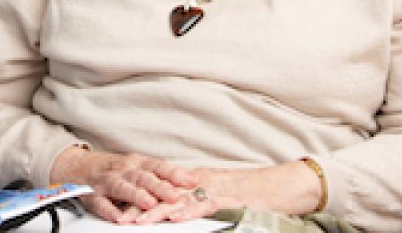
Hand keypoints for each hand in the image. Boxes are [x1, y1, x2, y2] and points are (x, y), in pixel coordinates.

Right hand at [50, 147, 196, 223]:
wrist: (78, 166)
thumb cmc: (114, 168)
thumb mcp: (137, 166)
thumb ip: (160, 174)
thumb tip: (191, 180)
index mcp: (136, 163)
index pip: (158, 166)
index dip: (175, 173)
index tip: (192, 180)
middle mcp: (123, 170)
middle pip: (143, 177)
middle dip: (160, 187)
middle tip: (175, 196)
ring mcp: (107, 182)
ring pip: (123, 188)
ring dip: (137, 196)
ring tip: (150, 204)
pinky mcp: (93, 195)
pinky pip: (101, 203)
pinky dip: (109, 211)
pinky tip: (118, 218)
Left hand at [133, 162, 319, 223]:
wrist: (283, 185)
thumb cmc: (253, 193)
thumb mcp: (219, 196)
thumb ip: (197, 201)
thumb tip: (176, 211)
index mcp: (196, 180)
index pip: (162, 189)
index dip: (139, 198)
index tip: (119, 207)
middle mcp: (200, 181)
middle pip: (164, 193)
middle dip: (140, 206)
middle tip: (118, 216)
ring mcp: (214, 188)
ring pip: (179, 199)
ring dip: (156, 211)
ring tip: (136, 220)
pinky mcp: (229, 198)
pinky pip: (204, 205)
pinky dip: (188, 212)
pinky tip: (173, 218)